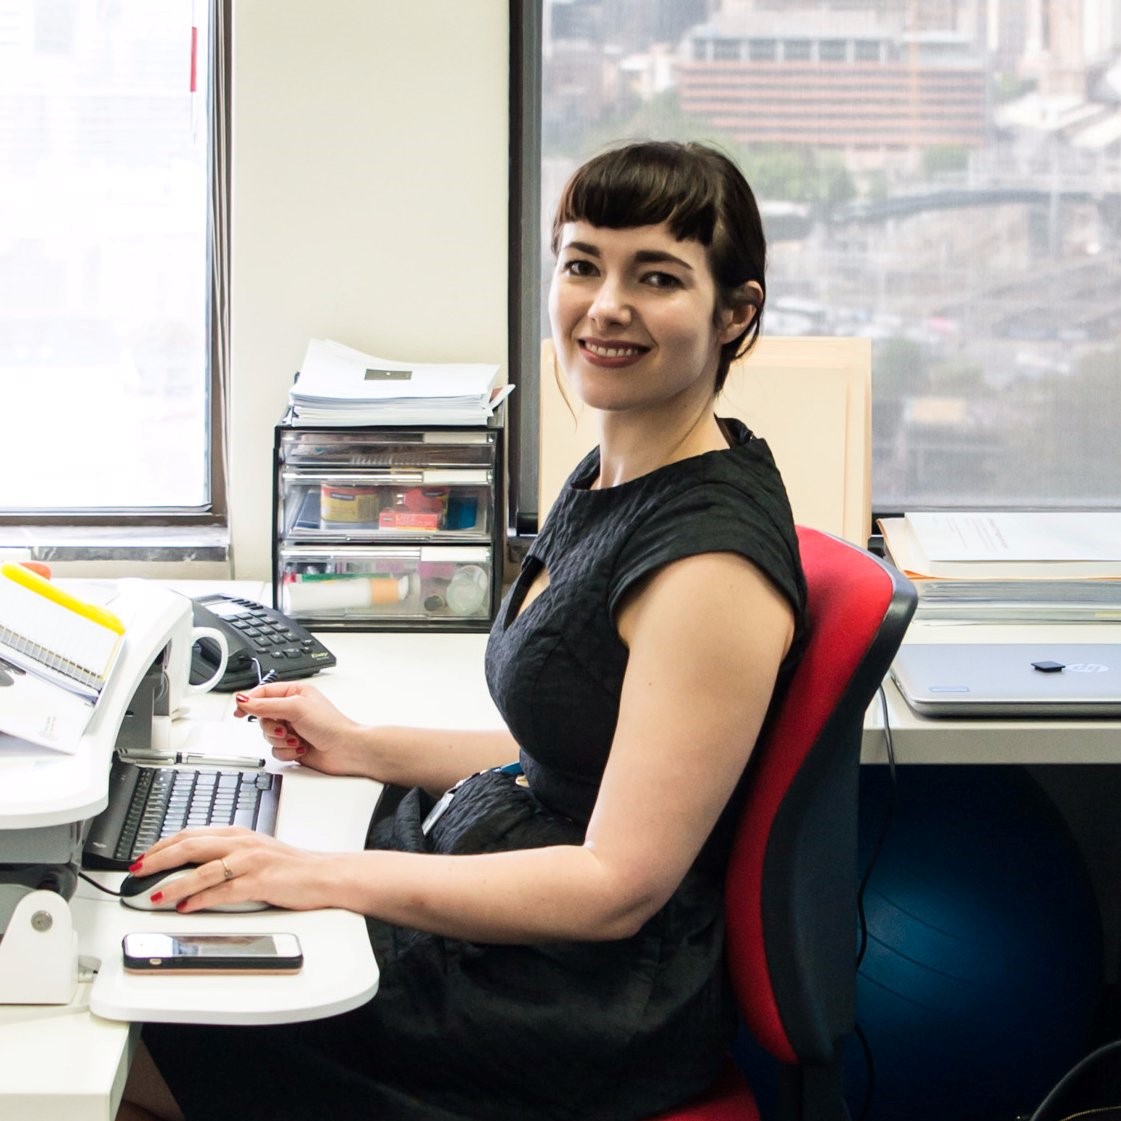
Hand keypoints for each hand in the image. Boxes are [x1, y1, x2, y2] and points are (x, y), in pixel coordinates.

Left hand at [131, 827, 332, 913]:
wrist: (323, 874)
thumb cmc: (289, 866)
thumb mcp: (253, 852)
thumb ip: (224, 855)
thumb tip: (190, 867)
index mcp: (237, 834)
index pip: (190, 833)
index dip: (161, 844)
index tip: (141, 856)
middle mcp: (241, 843)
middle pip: (191, 846)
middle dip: (158, 859)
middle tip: (136, 871)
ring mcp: (251, 861)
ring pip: (204, 869)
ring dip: (174, 883)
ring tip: (154, 894)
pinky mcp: (260, 881)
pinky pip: (225, 890)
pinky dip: (202, 898)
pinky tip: (187, 906)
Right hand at [233, 681, 366, 775]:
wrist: (346, 750)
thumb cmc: (330, 725)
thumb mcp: (295, 708)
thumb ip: (266, 705)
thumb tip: (243, 700)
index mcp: (295, 693)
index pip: (263, 693)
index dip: (249, 701)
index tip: (239, 711)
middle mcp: (293, 710)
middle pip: (263, 717)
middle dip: (272, 727)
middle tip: (284, 729)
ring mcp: (293, 728)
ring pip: (268, 735)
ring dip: (281, 740)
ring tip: (296, 740)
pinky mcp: (293, 746)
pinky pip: (276, 750)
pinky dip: (287, 751)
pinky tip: (301, 748)